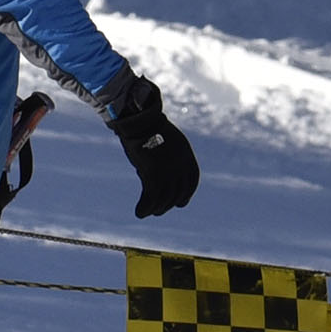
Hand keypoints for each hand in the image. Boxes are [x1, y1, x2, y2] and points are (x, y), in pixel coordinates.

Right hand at [107, 73, 198, 218]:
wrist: (138, 118)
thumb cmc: (147, 127)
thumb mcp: (167, 139)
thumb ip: (171, 156)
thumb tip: (164, 173)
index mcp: (186, 153)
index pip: (192, 180)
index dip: (187, 194)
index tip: (180, 203)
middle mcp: (180, 163)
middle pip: (178, 191)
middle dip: (169, 204)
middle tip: (159, 210)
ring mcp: (167, 169)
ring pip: (165, 197)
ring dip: (157, 208)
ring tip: (149, 212)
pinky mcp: (152, 173)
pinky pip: (151, 197)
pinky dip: (145, 207)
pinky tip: (139, 212)